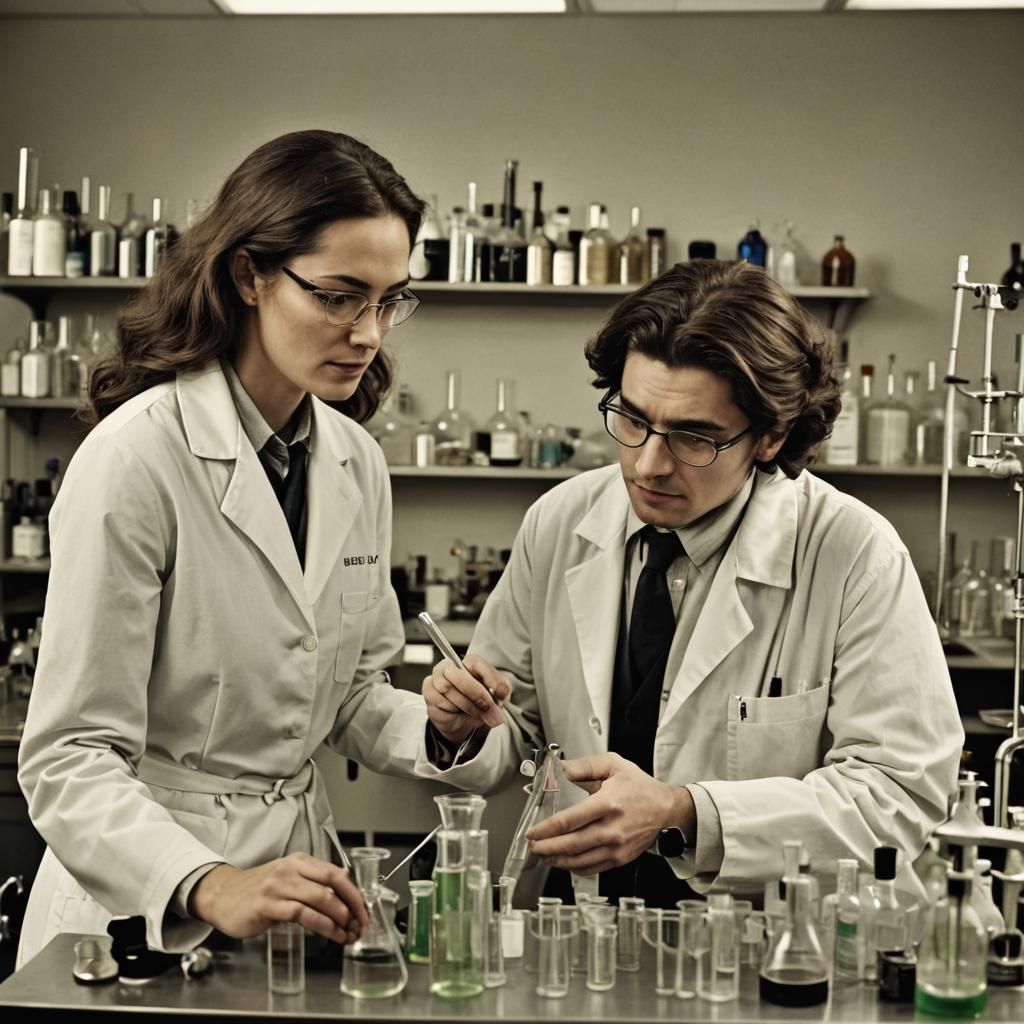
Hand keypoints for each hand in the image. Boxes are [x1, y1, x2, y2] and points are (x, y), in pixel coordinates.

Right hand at [187, 853, 368, 944]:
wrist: (222, 895)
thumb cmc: (257, 889)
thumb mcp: (288, 878)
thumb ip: (312, 884)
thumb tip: (343, 899)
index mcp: (300, 861)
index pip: (337, 873)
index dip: (355, 893)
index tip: (366, 911)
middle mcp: (292, 869)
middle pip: (334, 882)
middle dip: (354, 904)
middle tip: (363, 923)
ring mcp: (280, 886)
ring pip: (321, 898)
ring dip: (340, 918)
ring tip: (349, 933)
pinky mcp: (269, 905)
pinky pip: (303, 914)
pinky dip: (323, 925)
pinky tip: (332, 934)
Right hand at [421, 654, 510, 745]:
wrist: (463, 721)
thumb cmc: (479, 703)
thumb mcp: (497, 697)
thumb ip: (501, 690)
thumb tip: (501, 691)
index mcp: (468, 663)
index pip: (475, 662)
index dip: (488, 676)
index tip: (498, 692)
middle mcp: (449, 666)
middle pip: (459, 675)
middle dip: (475, 694)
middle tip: (487, 707)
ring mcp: (436, 678)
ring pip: (448, 690)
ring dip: (466, 706)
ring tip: (477, 714)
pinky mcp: (428, 693)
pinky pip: (439, 703)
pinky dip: (452, 712)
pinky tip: (458, 714)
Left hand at [525, 753, 694, 874]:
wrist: (665, 808)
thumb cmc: (639, 786)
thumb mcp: (614, 765)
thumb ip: (585, 765)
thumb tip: (562, 769)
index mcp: (608, 803)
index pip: (570, 820)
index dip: (547, 828)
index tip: (532, 831)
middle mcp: (612, 829)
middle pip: (571, 844)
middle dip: (547, 848)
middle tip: (532, 846)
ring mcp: (617, 847)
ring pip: (579, 860)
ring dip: (557, 860)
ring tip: (543, 855)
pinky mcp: (620, 859)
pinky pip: (592, 869)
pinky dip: (574, 868)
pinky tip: (564, 862)